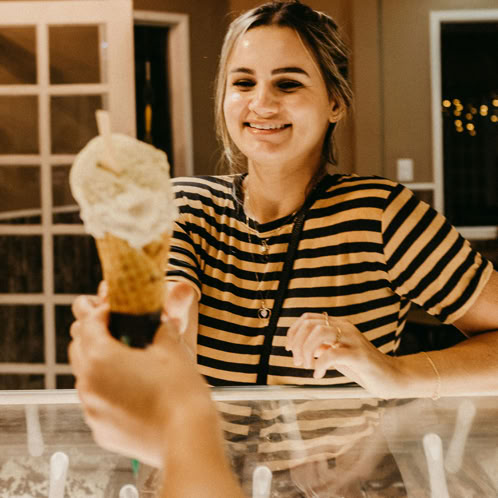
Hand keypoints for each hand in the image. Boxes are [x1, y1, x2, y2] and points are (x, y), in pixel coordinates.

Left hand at [69, 296, 213, 466]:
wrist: (188, 438)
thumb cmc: (180, 392)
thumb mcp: (172, 349)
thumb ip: (159, 328)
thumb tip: (158, 320)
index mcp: (100, 358)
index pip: (89, 323)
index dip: (102, 311)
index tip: (115, 308)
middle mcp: (88, 384)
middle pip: (78, 348)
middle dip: (94, 335)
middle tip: (118, 330)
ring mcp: (92, 411)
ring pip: (85, 377)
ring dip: (99, 364)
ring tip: (127, 361)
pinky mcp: (101, 430)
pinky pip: (97, 402)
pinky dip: (107, 391)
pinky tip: (133, 390)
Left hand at [286, 313, 399, 397]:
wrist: (391, 378)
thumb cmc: (362, 367)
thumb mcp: (336, 355)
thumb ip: (321, 348)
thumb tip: (300, 347)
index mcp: (338, 325)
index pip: (308, 318)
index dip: (293, 332)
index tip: (289, 348)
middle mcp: (345, 327)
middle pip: (310, 324)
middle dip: (297, 343)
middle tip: (298, 361)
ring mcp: (353, 339)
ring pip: (319, 333)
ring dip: (307, 351)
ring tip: (308, 366)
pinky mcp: (359, 355)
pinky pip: (332, 354)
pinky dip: (320, 365)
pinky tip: (319, 375)